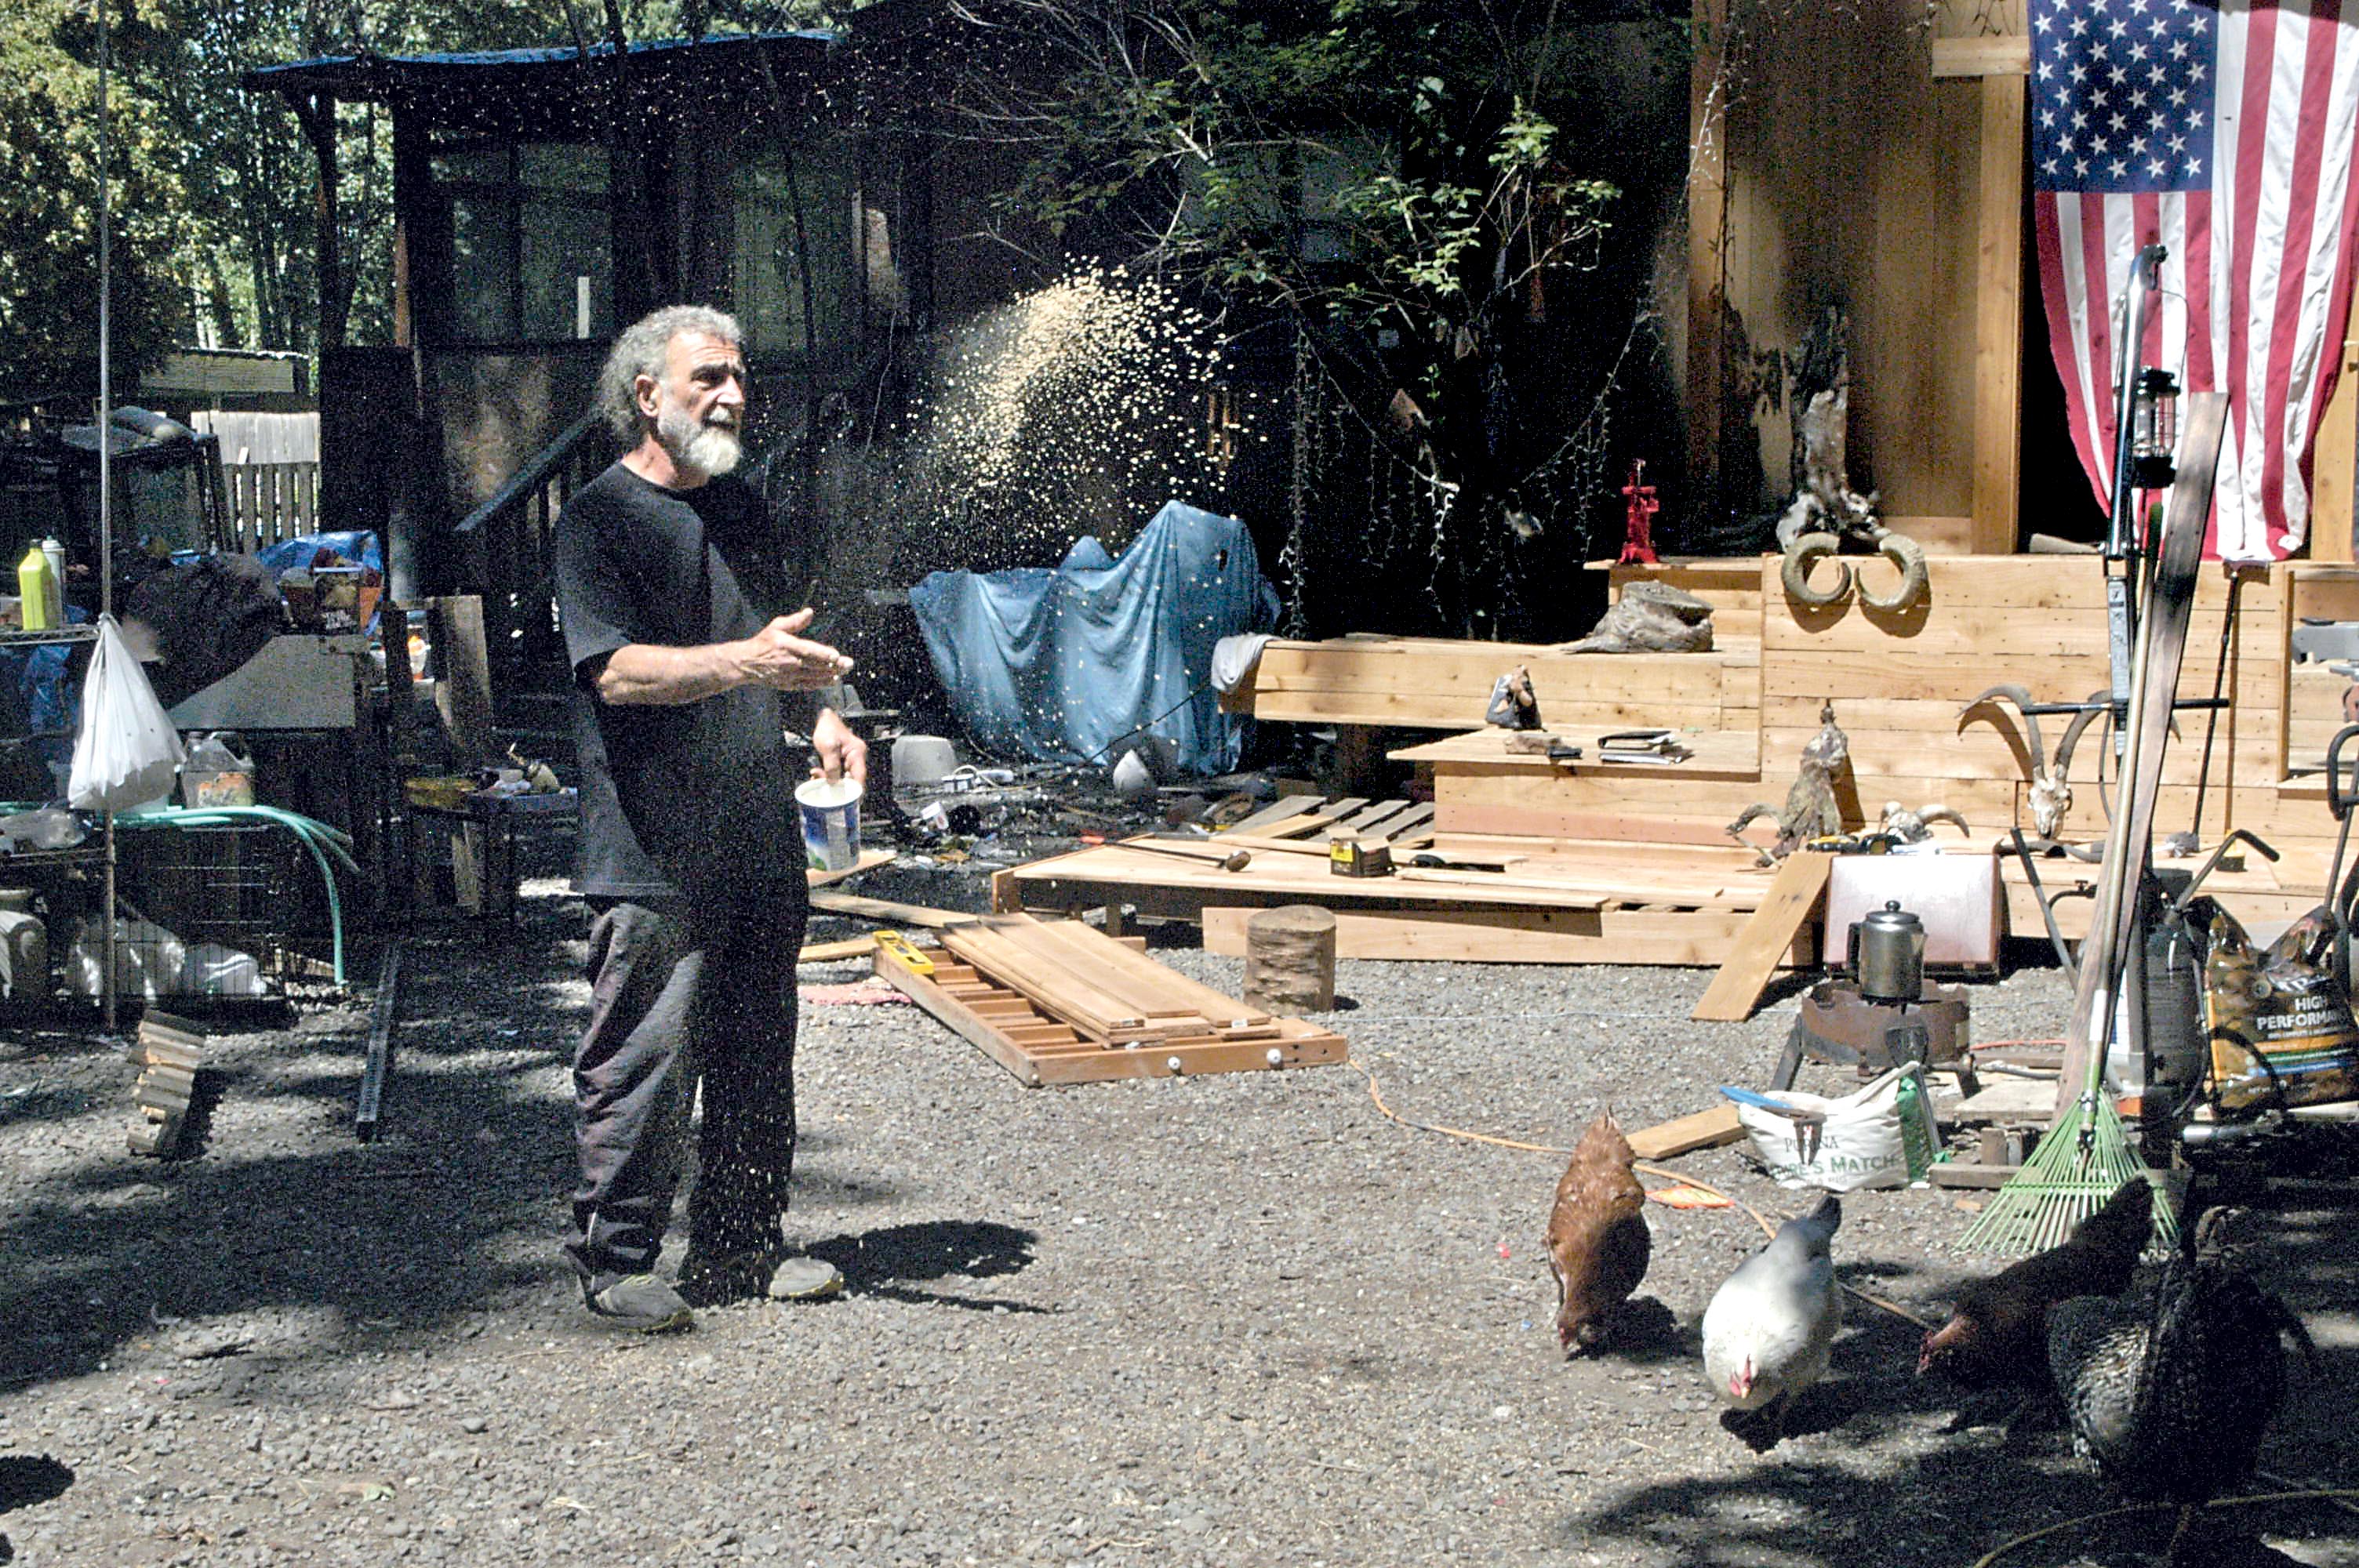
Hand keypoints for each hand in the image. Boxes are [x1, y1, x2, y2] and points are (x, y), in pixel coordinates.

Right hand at [737, 608, 851, 691]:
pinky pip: (808, 685)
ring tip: (843, 672)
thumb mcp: (776, 626)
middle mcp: (790, 662)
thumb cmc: (763, 643)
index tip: (836, 655)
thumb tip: (809, 612)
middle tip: (849, 664)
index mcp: (787, 646)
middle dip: (834, 665)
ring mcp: (790, 675)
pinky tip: (831, 681)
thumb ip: (794, 621)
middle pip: (815, 665)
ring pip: (814, 677)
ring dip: (830, 675)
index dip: (823, 654)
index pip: (808, 651)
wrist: (747, 663)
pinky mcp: (789, 684)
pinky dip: (820, 684)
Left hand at [811, 707, 867, 785]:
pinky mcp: (839, 763)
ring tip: (817, 775)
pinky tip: (818, 774)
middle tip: (824, 784)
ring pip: (841, 778)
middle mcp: (854, 759)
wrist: (820, 721)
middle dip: (837, 785)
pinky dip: (826, 777)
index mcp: (857, 753)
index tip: (849, 799)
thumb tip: (833, 782)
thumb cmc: (828, 728)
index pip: (860, 775)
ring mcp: (847, 761)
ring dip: (829, 780)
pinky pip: (835, 774)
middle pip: (850, 779)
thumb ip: (832, 765)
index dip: (856, 789)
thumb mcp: (829, 747)